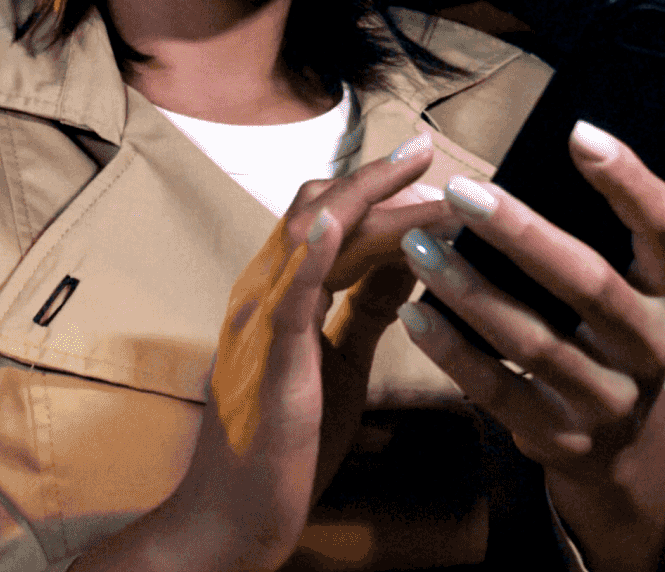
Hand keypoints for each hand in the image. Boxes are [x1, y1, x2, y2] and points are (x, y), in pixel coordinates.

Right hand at [70, 133, 446, 571]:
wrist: (235, 516)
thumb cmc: (284, 444)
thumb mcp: (336, 361)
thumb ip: (363, 309)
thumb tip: (404, 258)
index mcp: (281, 297)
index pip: (328, 221)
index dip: (375, 188)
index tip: (424, 165)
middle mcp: (264, 294)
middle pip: (319, 211)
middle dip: (377, 178)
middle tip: (429, 149)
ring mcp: (262, 322)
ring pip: (310, 237)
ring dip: (367, 199)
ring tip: (417, 173)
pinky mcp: (271, 361)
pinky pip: (290, 298)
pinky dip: (312, 255)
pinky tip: (338, 225)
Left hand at [393, 123, 664, 571]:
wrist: (619, 447)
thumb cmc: (623, 334)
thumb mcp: (656, 284)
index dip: (627, 180)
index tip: (577, 131)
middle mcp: (652, 346)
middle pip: (589, 283)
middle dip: (522, 234)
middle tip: (462, 190)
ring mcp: (609, 399)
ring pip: (534, 339)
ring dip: (470, 289)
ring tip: (418, 245)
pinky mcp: (560, 437)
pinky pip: (498, 390)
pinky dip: (452, 351)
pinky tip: (415, 312)